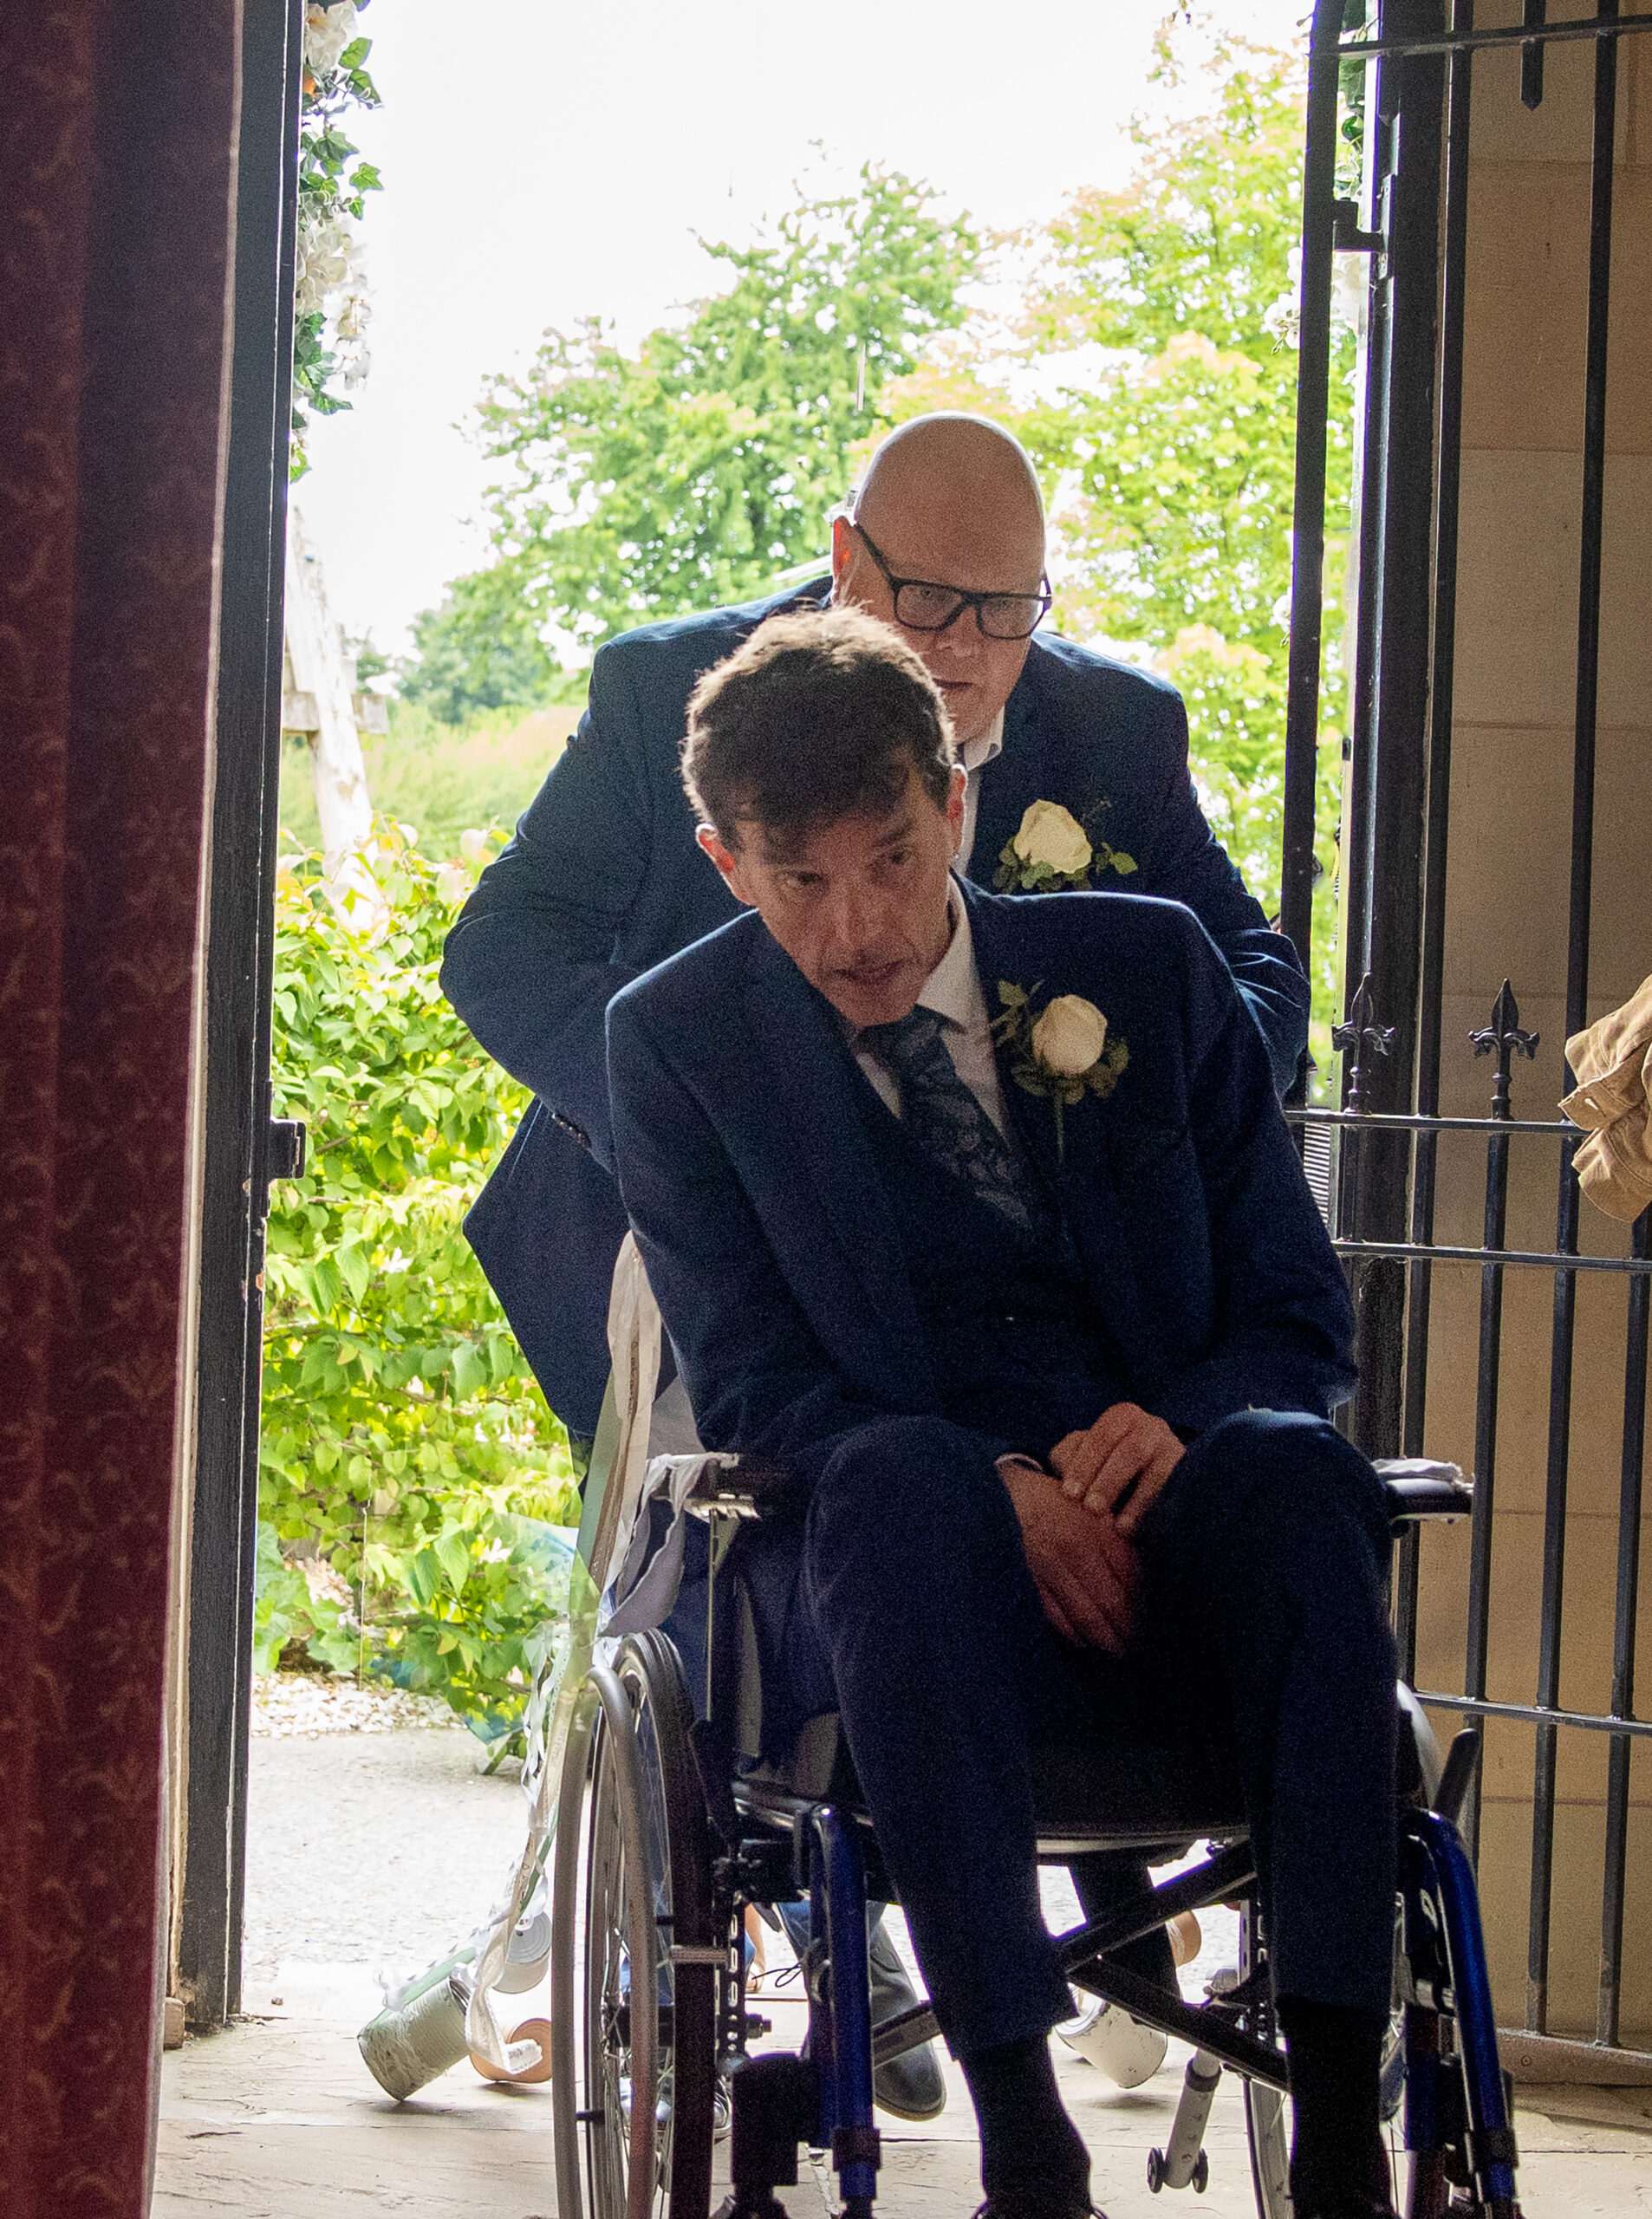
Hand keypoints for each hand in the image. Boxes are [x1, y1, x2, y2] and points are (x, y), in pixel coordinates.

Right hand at [1000, 1459, 1139, 1653]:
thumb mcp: (1098, 1513)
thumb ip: (1123, 1543)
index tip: (1160, 1627)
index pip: (1133, 1581)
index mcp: (1098, 1530)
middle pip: (1113, 1605)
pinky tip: (1091, 1645)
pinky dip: (1078, 1638)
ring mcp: (1049, 1570)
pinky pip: (1058, 1621)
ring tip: (1123, 1653)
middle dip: (1132, 1633)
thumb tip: (1152, 1582)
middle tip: (1147, 1650)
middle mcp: (1074, 1551)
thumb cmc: (1061, 1505)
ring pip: (1086, 1619)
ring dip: (1108, 1642)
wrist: (1009, 1496)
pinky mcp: (1029, 1584)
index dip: (1148, 1609)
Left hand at [1050, 1402, 1184, 1536]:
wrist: (1156, 1479)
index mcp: (1121, 1418)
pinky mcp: (1190, 1474)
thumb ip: (1069, 1456)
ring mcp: (1174, 1449)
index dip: (1084, 1465)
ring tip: (1119, 1527)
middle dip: (1109, 1482)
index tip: (1069, 1495)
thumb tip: (1064, 1467)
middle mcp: (1151, 1426)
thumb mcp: (1085, 1456)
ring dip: (1137, 1501)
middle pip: (1130, 1452)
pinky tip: (1144, 1529)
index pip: (1101, 1436)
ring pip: (1157, 1472)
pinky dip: (1160, 1512)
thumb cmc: (1107, 1467)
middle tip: (1091, 1509)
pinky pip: (1177, 1493)